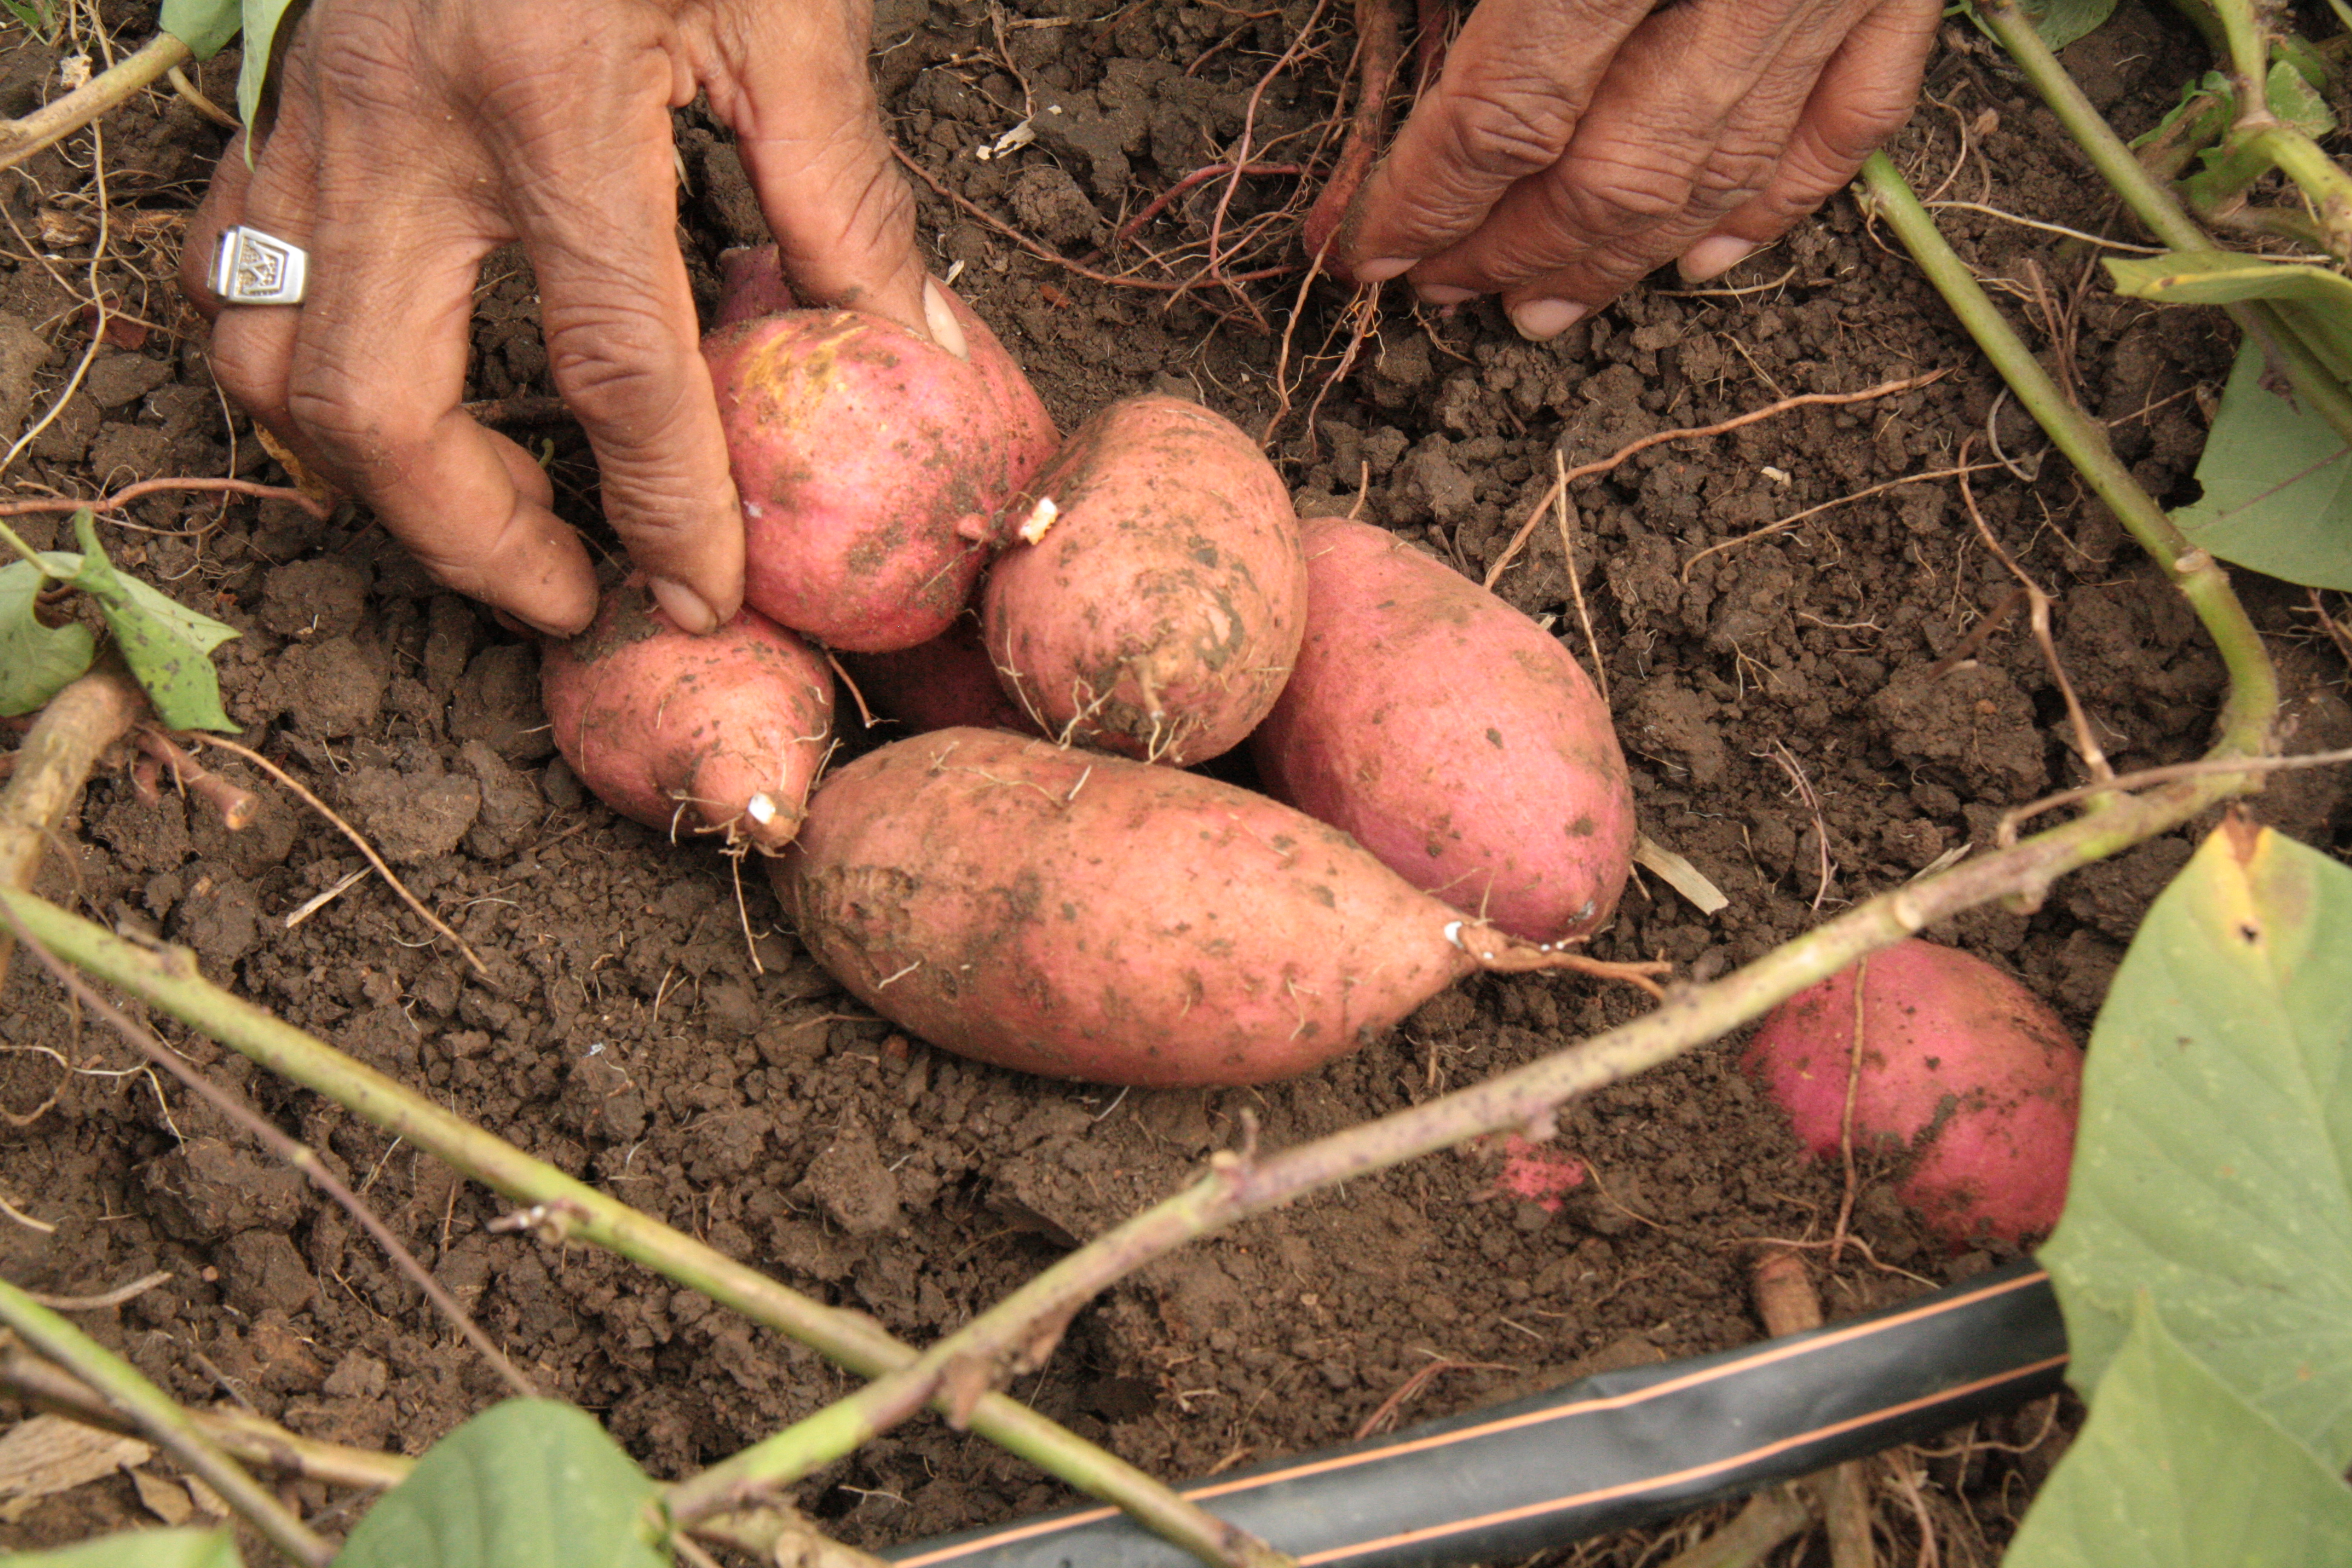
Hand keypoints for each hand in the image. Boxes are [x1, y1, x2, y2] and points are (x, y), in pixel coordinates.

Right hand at [179, 0, 926, 636]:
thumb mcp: (785, 4)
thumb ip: (842, 182)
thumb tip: (911, 339)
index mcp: (551, 105)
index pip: (614, 369)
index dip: (666, 508)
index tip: (706, 592)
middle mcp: (405, 127)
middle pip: (382, 409)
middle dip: (475, 539)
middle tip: (573, 587)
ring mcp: (318, 115)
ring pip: (271, 358)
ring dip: (372, 471)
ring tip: (483, 513)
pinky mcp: (283, 97)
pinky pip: (236, 267)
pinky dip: (297, 360)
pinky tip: (393, 386)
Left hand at [1330, 0, 1940, 338]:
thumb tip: (1376, 18)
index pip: (1505, 109)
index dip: (1425, 199)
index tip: (1360, 249)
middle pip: (1610, 171)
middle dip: (1508, 249)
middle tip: (1437, 293)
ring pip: (1722, 171)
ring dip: (1620, 260)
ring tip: (1539, 308)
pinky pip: (1852, 118)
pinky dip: (1777, 202)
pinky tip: (1706, 258)